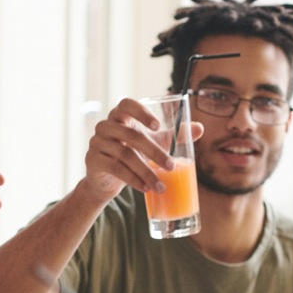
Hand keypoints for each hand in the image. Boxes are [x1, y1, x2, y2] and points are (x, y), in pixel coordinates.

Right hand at [80, 98, 204, 202]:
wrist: (106, 180)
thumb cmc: (131, 154)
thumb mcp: (152, 143)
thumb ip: (172, 135)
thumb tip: (200, 128)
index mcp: (120, 116)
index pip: (126, 104)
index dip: (140, 112)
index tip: (157, 126)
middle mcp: (106, 126)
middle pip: (131, 135)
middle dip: (155, 152)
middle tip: (172, 166)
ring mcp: (97, 142)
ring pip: (125, 154)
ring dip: (146, 171)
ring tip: (161, 185)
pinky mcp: (93, 160)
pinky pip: (115, 168)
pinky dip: (133, 179)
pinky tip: (146, 188)